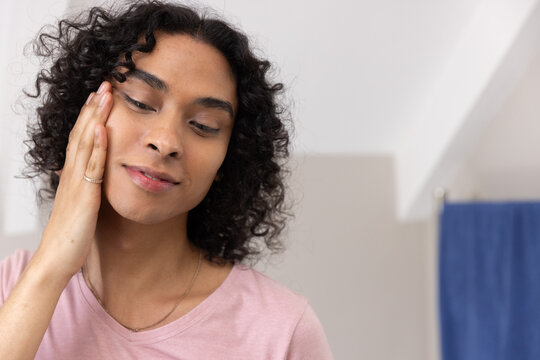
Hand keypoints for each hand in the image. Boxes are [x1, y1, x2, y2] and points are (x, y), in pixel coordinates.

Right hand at [34, 81, 112, 279]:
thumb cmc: (69, 238)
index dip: (89, 118)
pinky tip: (104, 128)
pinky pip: (92, 167)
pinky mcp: (85, 196)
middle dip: (94, 109)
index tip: (99, 98)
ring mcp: (77, 183)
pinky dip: (98, 146)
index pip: (80, 141)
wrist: (56, 261)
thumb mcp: (78, 207)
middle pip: (82, 135)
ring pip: (86, 144)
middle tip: (104, 85)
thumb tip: (91, 181)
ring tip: (105, 95)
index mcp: (72, 177)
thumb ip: (84, 191)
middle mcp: (72, 175)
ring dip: (96, 118)